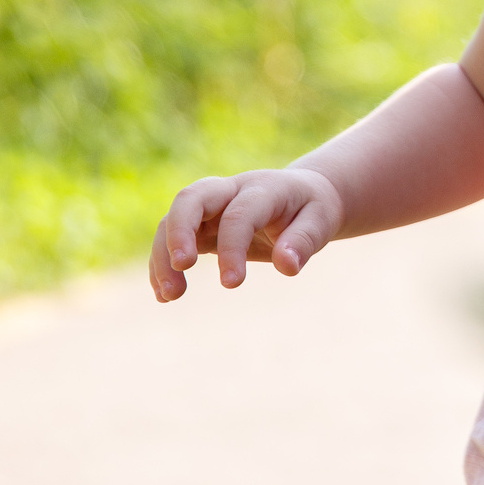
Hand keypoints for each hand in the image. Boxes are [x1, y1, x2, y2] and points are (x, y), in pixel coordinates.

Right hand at [148, 167, 343, 300]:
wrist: (303, 195)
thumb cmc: (312, 209)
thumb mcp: (321, 221)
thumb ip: (304, 241)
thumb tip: (287, 266)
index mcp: (264, 188)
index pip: (239, 213)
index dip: (232, 247)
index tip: (232, 283)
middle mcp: (231, 191)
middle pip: (191, 198)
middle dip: (179, 232)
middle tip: (182, 268)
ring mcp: (211, 206)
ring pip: (173, 219)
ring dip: (163, 255)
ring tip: (169, 296)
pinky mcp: (200, 225)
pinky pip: (171, 239)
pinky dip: (161, 265)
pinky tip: (164, 296)